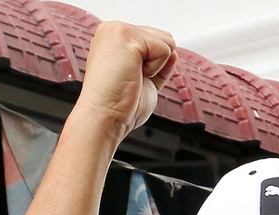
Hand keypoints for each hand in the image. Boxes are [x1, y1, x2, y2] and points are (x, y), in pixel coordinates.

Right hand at [76, 21, 176, 142]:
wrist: (104, 118)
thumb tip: (173, 52)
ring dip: (155, 67)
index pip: (153, 42)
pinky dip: (155, 69)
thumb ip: (158, 63)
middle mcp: (113, 31)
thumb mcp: (145, 80)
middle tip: (131, 79)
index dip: (153, 66)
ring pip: (167, 41)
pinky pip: (165, 49)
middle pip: (163, 38)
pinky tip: (133, 75)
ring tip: (131, 77)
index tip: (131, 80)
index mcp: (114, 40)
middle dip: (156, 64)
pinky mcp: (126, 35)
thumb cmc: (118, 106)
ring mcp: (118, 30)